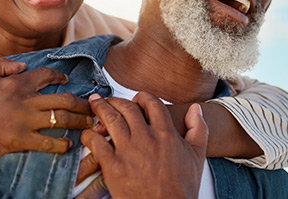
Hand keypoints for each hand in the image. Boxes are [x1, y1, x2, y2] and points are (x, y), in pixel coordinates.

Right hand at [0, 58, 93, 175]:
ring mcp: (23, 120)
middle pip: (63, 99)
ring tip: (89, 125)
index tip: (68, 82)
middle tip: (92, 107)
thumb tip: (21, 67)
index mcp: (15, 82)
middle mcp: (24, 99)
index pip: (46, 76)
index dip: (60, 77)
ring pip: (61, 118)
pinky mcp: (19, 140)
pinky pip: (48, 142)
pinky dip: (61, 144)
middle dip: (82, 103)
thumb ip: (2, 66)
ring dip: (79, 122)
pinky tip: (67, 145)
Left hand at [80, 92, 207, 198]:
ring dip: (100, 109)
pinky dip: (90, 135)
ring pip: (110, 119)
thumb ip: (198, 129)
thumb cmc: (182, 189)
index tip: (136, 99)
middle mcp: (146, 138)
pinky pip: (97, 143)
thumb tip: (195, 109)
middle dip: (115, 100)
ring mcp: (128, 151)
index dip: (141, 97)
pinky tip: (88, 134)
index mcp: (166, 134)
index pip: (151, 103)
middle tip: (108, 100)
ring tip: (94, 105)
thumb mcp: (197, 156)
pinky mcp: (113, 166)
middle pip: (127, 108)